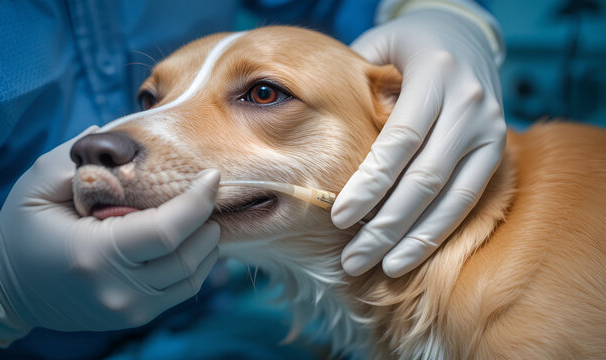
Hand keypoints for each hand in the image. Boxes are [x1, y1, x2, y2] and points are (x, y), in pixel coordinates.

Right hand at [0, 127, 219, 345]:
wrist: (10, 286)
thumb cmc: (24, 230)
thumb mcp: (37, 186)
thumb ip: (77, 159)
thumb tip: (120, 138)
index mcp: (94, 254)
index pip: (167, 230)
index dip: (198, 201)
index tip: (212, 175)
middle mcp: (117, 289)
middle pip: (188, 255)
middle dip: (207, 219)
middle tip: (208, 192)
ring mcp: (129, 310)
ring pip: (192, 275)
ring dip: (207, 242)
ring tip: (203, 214)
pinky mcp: (136, 316)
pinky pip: (183, 290)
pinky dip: (197, 262)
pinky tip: (192, 239)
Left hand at [332, 9, 505, 276]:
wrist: (464, 37)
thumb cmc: (406, 46)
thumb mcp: (379, 48)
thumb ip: (356, 87)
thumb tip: (319, 138)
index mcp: (435, 73)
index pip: (400, 140)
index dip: (370, 183)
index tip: (339, 217)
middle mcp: (469, 103)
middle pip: (425, 177)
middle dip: (386, 225)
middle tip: (352, 258)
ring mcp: (489, 129)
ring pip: (450, 197)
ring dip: (412, 240)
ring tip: (378, 266)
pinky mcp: (497, 151)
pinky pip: (467, 200)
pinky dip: (437, 232)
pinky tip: (408, 254)